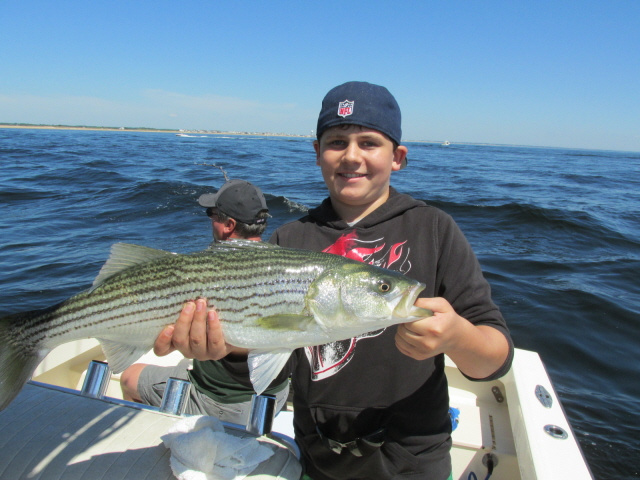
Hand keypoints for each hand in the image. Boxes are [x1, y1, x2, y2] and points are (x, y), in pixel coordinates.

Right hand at [154, 298, 244, 360]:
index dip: (162, 340)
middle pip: (180, 340)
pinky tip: (213, 313)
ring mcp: (202, 353)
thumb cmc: (205, 319)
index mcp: (176, 343)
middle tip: (190, 304)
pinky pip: (214, 341)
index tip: (168, 326)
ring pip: (196, 339)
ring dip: (198, 320)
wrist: (230, 332)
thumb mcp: (192, 315)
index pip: (161, 349)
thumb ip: (185, 309)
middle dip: (184, 320)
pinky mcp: (217, 352)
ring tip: (201, 303)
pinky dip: (213, 326)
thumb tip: (183, 291)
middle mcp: (187, 350)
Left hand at [396, 297, 510, 378]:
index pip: (408, 323)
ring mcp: (423, 352)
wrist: (456, 337)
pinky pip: (401, 348)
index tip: (412, 314)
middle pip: (403, 332)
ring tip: (410, 328)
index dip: (407, 317)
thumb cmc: (447, 318)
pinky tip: (409, 335)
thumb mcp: (440, 305)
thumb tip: (407, 304)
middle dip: (403, 324)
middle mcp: (428, 343)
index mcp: (433, 329)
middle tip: (411, 321)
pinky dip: (401, 341)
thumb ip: (424, 302)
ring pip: (400, 340)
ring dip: (401, 332)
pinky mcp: (419, 357)